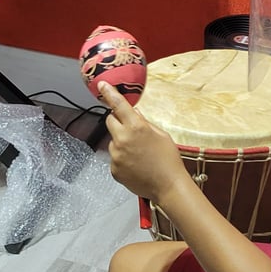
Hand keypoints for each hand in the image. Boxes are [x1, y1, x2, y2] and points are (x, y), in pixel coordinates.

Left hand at [101, 81, 189, 203]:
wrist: (169, 186)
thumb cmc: (169, 160)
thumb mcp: (161, 135)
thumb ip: (144, 122)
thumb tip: (134, 113)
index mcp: (136, 127)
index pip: (118, 105)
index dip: (109, 93)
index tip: (102, 85)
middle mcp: (122, 139)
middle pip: (110, 121)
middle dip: (118, 122)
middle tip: (131, 130)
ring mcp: (116, 155)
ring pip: (112, 141)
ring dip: (121, 142)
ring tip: (138, 154)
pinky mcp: (114, 169)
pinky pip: (114, 157)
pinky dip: (122, 158)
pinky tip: (135, 164)